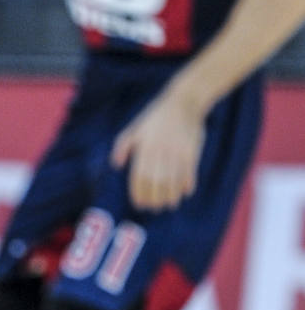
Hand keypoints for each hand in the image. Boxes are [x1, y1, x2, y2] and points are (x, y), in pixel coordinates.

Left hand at [110, 86, 205, 212]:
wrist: (184, 101)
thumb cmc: (155, 118)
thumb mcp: (134, 128)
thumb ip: (121, 146)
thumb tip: (117, 165)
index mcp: (144, 148)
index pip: (140, 177)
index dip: (139, 194)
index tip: (140, 204)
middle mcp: (160, 151)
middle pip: (156, 183)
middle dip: (154, 200)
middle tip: (154, 207)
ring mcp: (177, 152)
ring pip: (173, 182)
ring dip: (171, 197)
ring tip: (169, 204)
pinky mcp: (192, 151)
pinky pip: (189, 173)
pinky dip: (187, 186)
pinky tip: (184, 193)